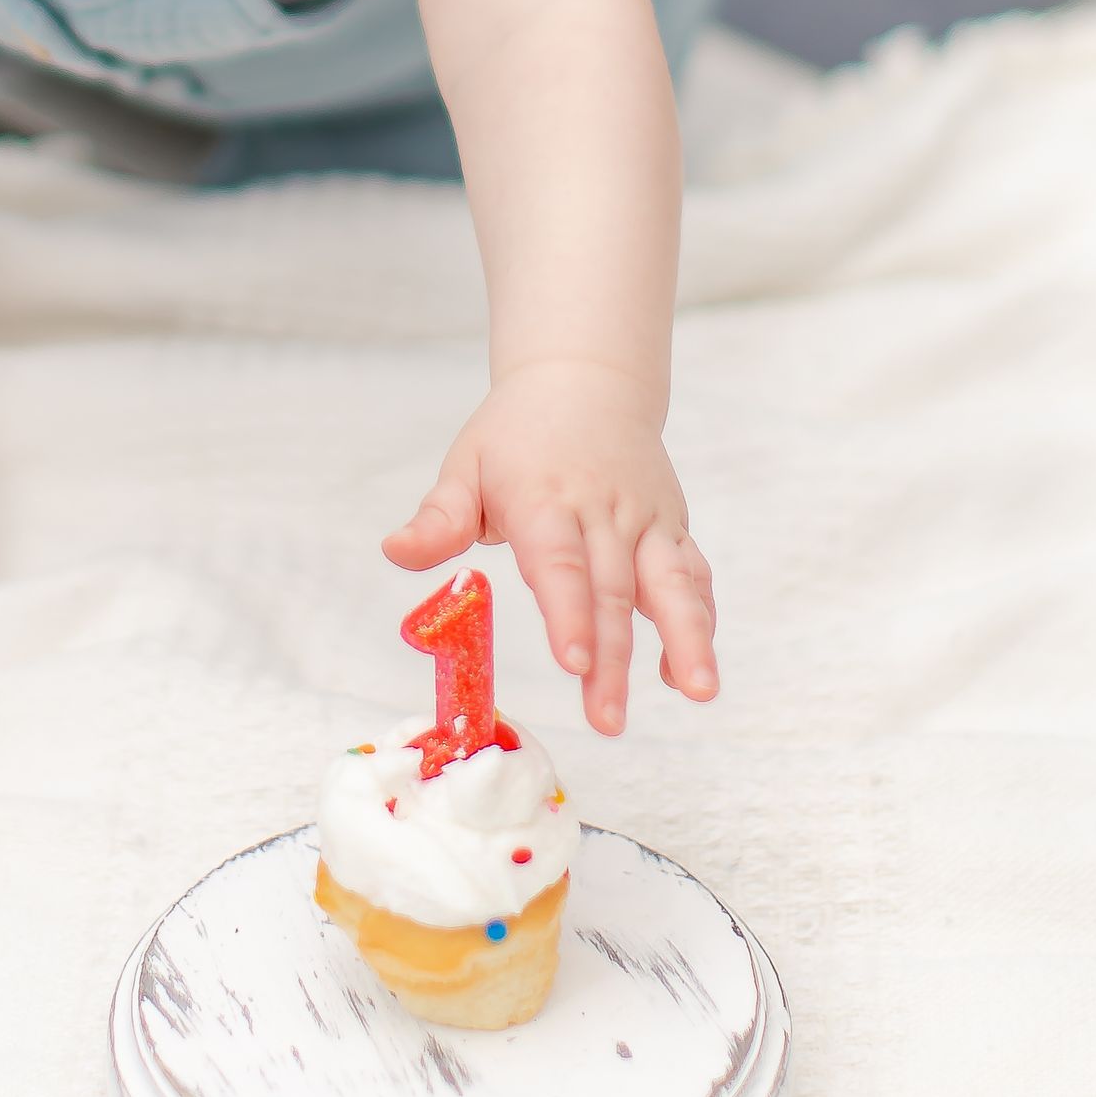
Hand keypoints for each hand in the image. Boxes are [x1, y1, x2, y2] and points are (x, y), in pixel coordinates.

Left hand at [381, 363, 716, 735]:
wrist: (587, 378)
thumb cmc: (516, 433)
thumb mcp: (466, 463)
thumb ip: (438, 517)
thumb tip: (395, 552)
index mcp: (545, 499)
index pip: (560, 563)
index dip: (568, 614)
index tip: (574, 663)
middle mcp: (602, 511)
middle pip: (611, 591)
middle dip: (613, 658)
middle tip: (607, 718)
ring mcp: (644, 519)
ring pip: (672, 582)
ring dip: (687, 638)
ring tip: (700, 692)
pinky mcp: (672, 526)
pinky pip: (692, 576)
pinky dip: (698, 621)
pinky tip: (687, 674)